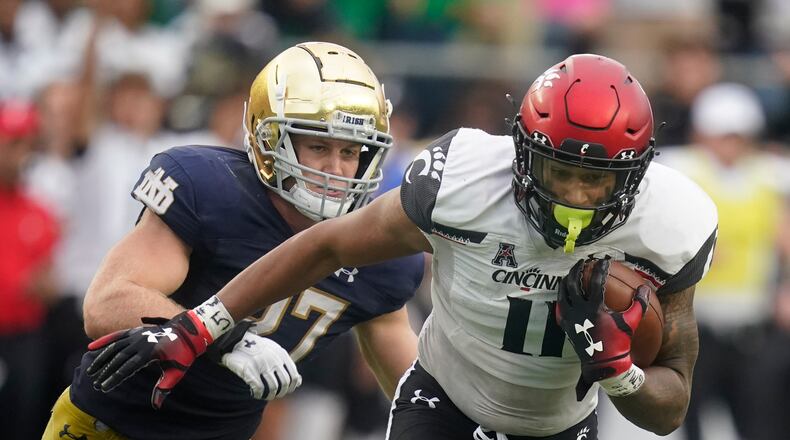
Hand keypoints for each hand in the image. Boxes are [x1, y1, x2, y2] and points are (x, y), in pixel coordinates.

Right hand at [86, 310, 211, 408]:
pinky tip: (91, 347)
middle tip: (95, 383)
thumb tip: (156, 405)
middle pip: (118, 358)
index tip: (104, 388)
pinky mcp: (136, 330)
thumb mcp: (177, 371)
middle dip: (106, 371)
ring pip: (115, 347)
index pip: (127, 368)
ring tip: (90, 370)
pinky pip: (117, 336)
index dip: (115, 378)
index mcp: (150, 353)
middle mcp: (141, 342)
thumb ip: (164, 387)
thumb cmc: (184, 353)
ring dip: (101, 358)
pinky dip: (104, 340)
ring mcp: (138, 335)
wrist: (189, 331)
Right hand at [221, 332, 301, 399]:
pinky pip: (259, 388)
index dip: (291, 388)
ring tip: (265, 396)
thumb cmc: (257, 348)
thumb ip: (286, 365)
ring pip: (273, 388)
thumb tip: (298, 382)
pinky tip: (255, 394)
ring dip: (270, 395)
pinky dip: (259, 394)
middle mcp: (274, 359)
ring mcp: (262, 364)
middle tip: (275, 395)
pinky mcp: (250, 370)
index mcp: (281, 354)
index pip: (293, 376)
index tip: (285, 391)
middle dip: (281, 393)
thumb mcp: (274, 352)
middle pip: (284, 384)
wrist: (236, 340)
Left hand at [556, 258, 648, 398]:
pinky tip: (565, 291)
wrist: (604, 363)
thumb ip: (639, 304)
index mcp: (595, 309)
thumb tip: (646, 287)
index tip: (604, 261)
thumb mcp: (631, 322)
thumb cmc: (620, 342)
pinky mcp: (565, 324)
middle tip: (583, 262)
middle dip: (577, 270)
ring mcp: (570, 318)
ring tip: (572, 272)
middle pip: (573, 283)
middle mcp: (579, 311)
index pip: (597, 282)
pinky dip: (562, 296)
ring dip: (567, 280)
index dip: (601, 269)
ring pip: (563, 293)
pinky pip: (560, 306)